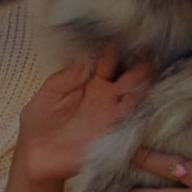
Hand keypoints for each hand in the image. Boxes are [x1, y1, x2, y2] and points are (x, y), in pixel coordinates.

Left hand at [0, 45, 152, 191]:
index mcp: (89, 84)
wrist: (35, 158)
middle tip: (152, 46)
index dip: (118, 48)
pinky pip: (134, 120)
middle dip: (141, 62)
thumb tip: (87, 59)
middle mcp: (106, 97)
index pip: (108, 61)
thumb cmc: (38, 124)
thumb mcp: (47, 94)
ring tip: (156, 66)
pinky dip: (144, 109)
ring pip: (137, 95)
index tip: (128, 33)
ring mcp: (112, 116)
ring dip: (147, 83)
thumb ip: (65, 77)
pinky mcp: (114, 134)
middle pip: (130, 76)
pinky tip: (151, 95)